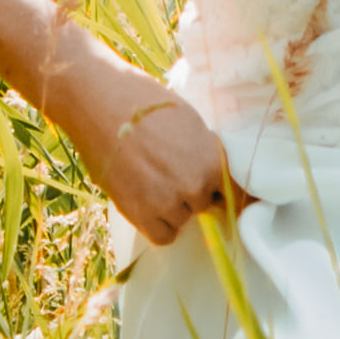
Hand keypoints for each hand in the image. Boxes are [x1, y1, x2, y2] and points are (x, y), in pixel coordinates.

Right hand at [71, 76, 247, 245]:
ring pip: (182, 218)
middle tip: (169, 171)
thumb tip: (209, 171)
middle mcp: (196, 186)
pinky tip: (146, 203)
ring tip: (149, 180)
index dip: (234, 196)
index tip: (235, 202)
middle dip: (192, 191)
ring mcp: (168, 202)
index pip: (238, 193)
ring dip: (172, 207)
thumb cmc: (145, 103)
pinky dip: (157, 224)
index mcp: (214, 160)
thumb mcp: (190, 123)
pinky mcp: (141, 214)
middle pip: (205, 203)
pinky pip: (162, 235)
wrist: (102, 105)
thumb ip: (205, 152)